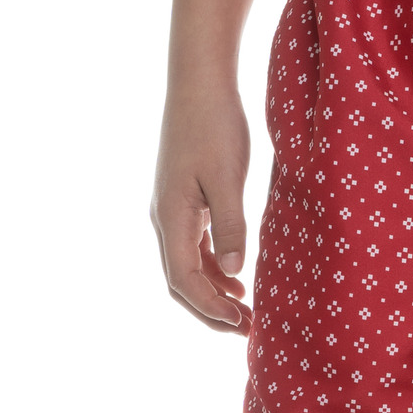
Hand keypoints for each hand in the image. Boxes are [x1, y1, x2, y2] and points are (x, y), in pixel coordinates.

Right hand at [150, 86, 252, 332]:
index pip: (183, 281)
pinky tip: (237, 279)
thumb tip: (234, 272)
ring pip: (188, 266)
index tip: (241, 324)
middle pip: (182, 282)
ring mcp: (172, 210)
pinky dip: (214, 269)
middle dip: (211, 311)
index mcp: (171, 217)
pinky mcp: (184, 200)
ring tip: (246, 313)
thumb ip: (231, 226)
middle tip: (247, 331)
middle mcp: (165, 218)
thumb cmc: (214, 124)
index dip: (210, 308)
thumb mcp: (228, 178)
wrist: (199, 82)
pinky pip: (194, 247)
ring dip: (215, 293)